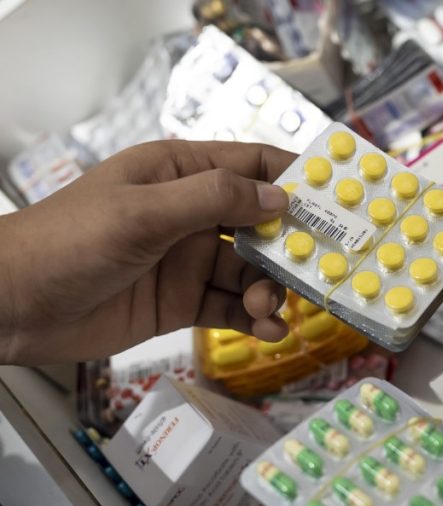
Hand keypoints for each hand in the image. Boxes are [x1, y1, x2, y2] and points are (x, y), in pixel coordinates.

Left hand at [0, 140, 297, 364]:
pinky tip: (268, 332)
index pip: (251, 165)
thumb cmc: (67, 243)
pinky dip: (253, 320)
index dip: (295, 180)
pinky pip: (229, 308)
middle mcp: (189, 214)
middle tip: (317, 271)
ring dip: (269, 291)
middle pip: (260, 226)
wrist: (13, 306)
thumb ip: (213, 200)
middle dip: (290, 248)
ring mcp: (187, 260)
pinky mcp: (180, 302)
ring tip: (271, 310)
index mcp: (178, 174)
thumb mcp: (143, 214)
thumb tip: (280, 200)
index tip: (338, 200)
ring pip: (249, 273)